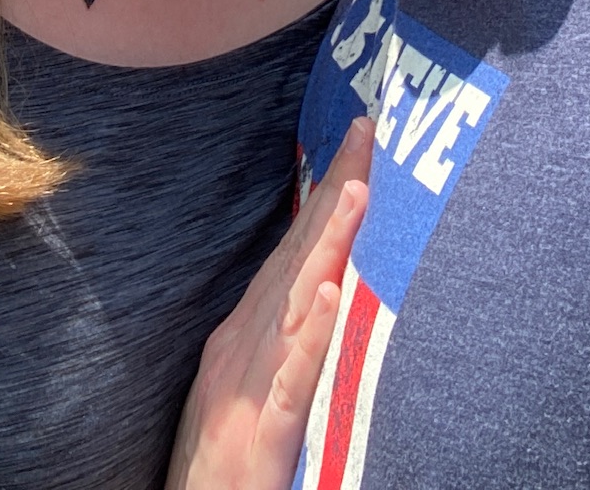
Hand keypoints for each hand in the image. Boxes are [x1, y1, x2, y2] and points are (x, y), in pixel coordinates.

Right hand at [166, 117, 371, 489]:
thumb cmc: (221, 461)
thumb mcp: (248, 381)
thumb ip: (279, 332)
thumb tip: (316, 280)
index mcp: (248, 330)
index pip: (296, 247)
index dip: (328, 193)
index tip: (359, 142)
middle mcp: (247, 343)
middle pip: (300, 256)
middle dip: (335, 192)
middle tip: (368, 133)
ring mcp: (252, 384)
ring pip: (298, 302)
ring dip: (327, 245)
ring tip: (356, 192)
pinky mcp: (262, 431)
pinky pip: (292, 379)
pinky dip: (310, 335)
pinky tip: (331, 295)